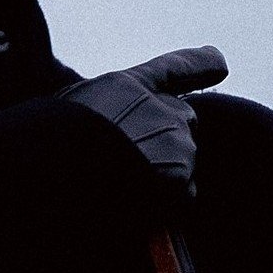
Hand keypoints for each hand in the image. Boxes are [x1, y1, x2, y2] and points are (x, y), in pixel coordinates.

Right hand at [64, 46, 227, 189]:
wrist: (55, 173)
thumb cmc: (51, 144)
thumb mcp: (70, 110)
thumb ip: (103, 109)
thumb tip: (109, 124)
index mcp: (127, 87)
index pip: (175, 68)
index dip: (200, 64)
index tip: (221, 64)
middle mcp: (159, 106)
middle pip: (184, 120)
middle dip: (168, 141)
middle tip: (132, 166)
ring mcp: (174, 140)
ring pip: (184, 160)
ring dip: (164, 176)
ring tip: (123, 189)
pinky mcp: (179, 175)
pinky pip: (184, 194)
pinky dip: (168, 204)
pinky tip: (137, 207)